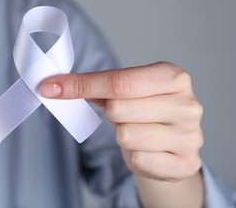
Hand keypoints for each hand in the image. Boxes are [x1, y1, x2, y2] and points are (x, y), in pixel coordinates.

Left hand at [39, 62, 203, 181]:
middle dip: (111, 113)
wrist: (173, 144)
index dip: (81, 85)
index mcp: (173, 77)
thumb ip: (95, 85)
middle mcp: (188, 105)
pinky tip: (147, 149)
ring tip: (137, 130)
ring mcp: (190, 136)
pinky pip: (138, 159)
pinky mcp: (186, 163)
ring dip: (123, 135)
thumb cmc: (145, 110)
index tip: (50, 87)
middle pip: (119, 109)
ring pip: (126, 136)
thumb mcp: (126, 90)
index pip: (119, 81)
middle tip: (123, 114)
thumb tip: (54, 85)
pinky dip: (134, 155)